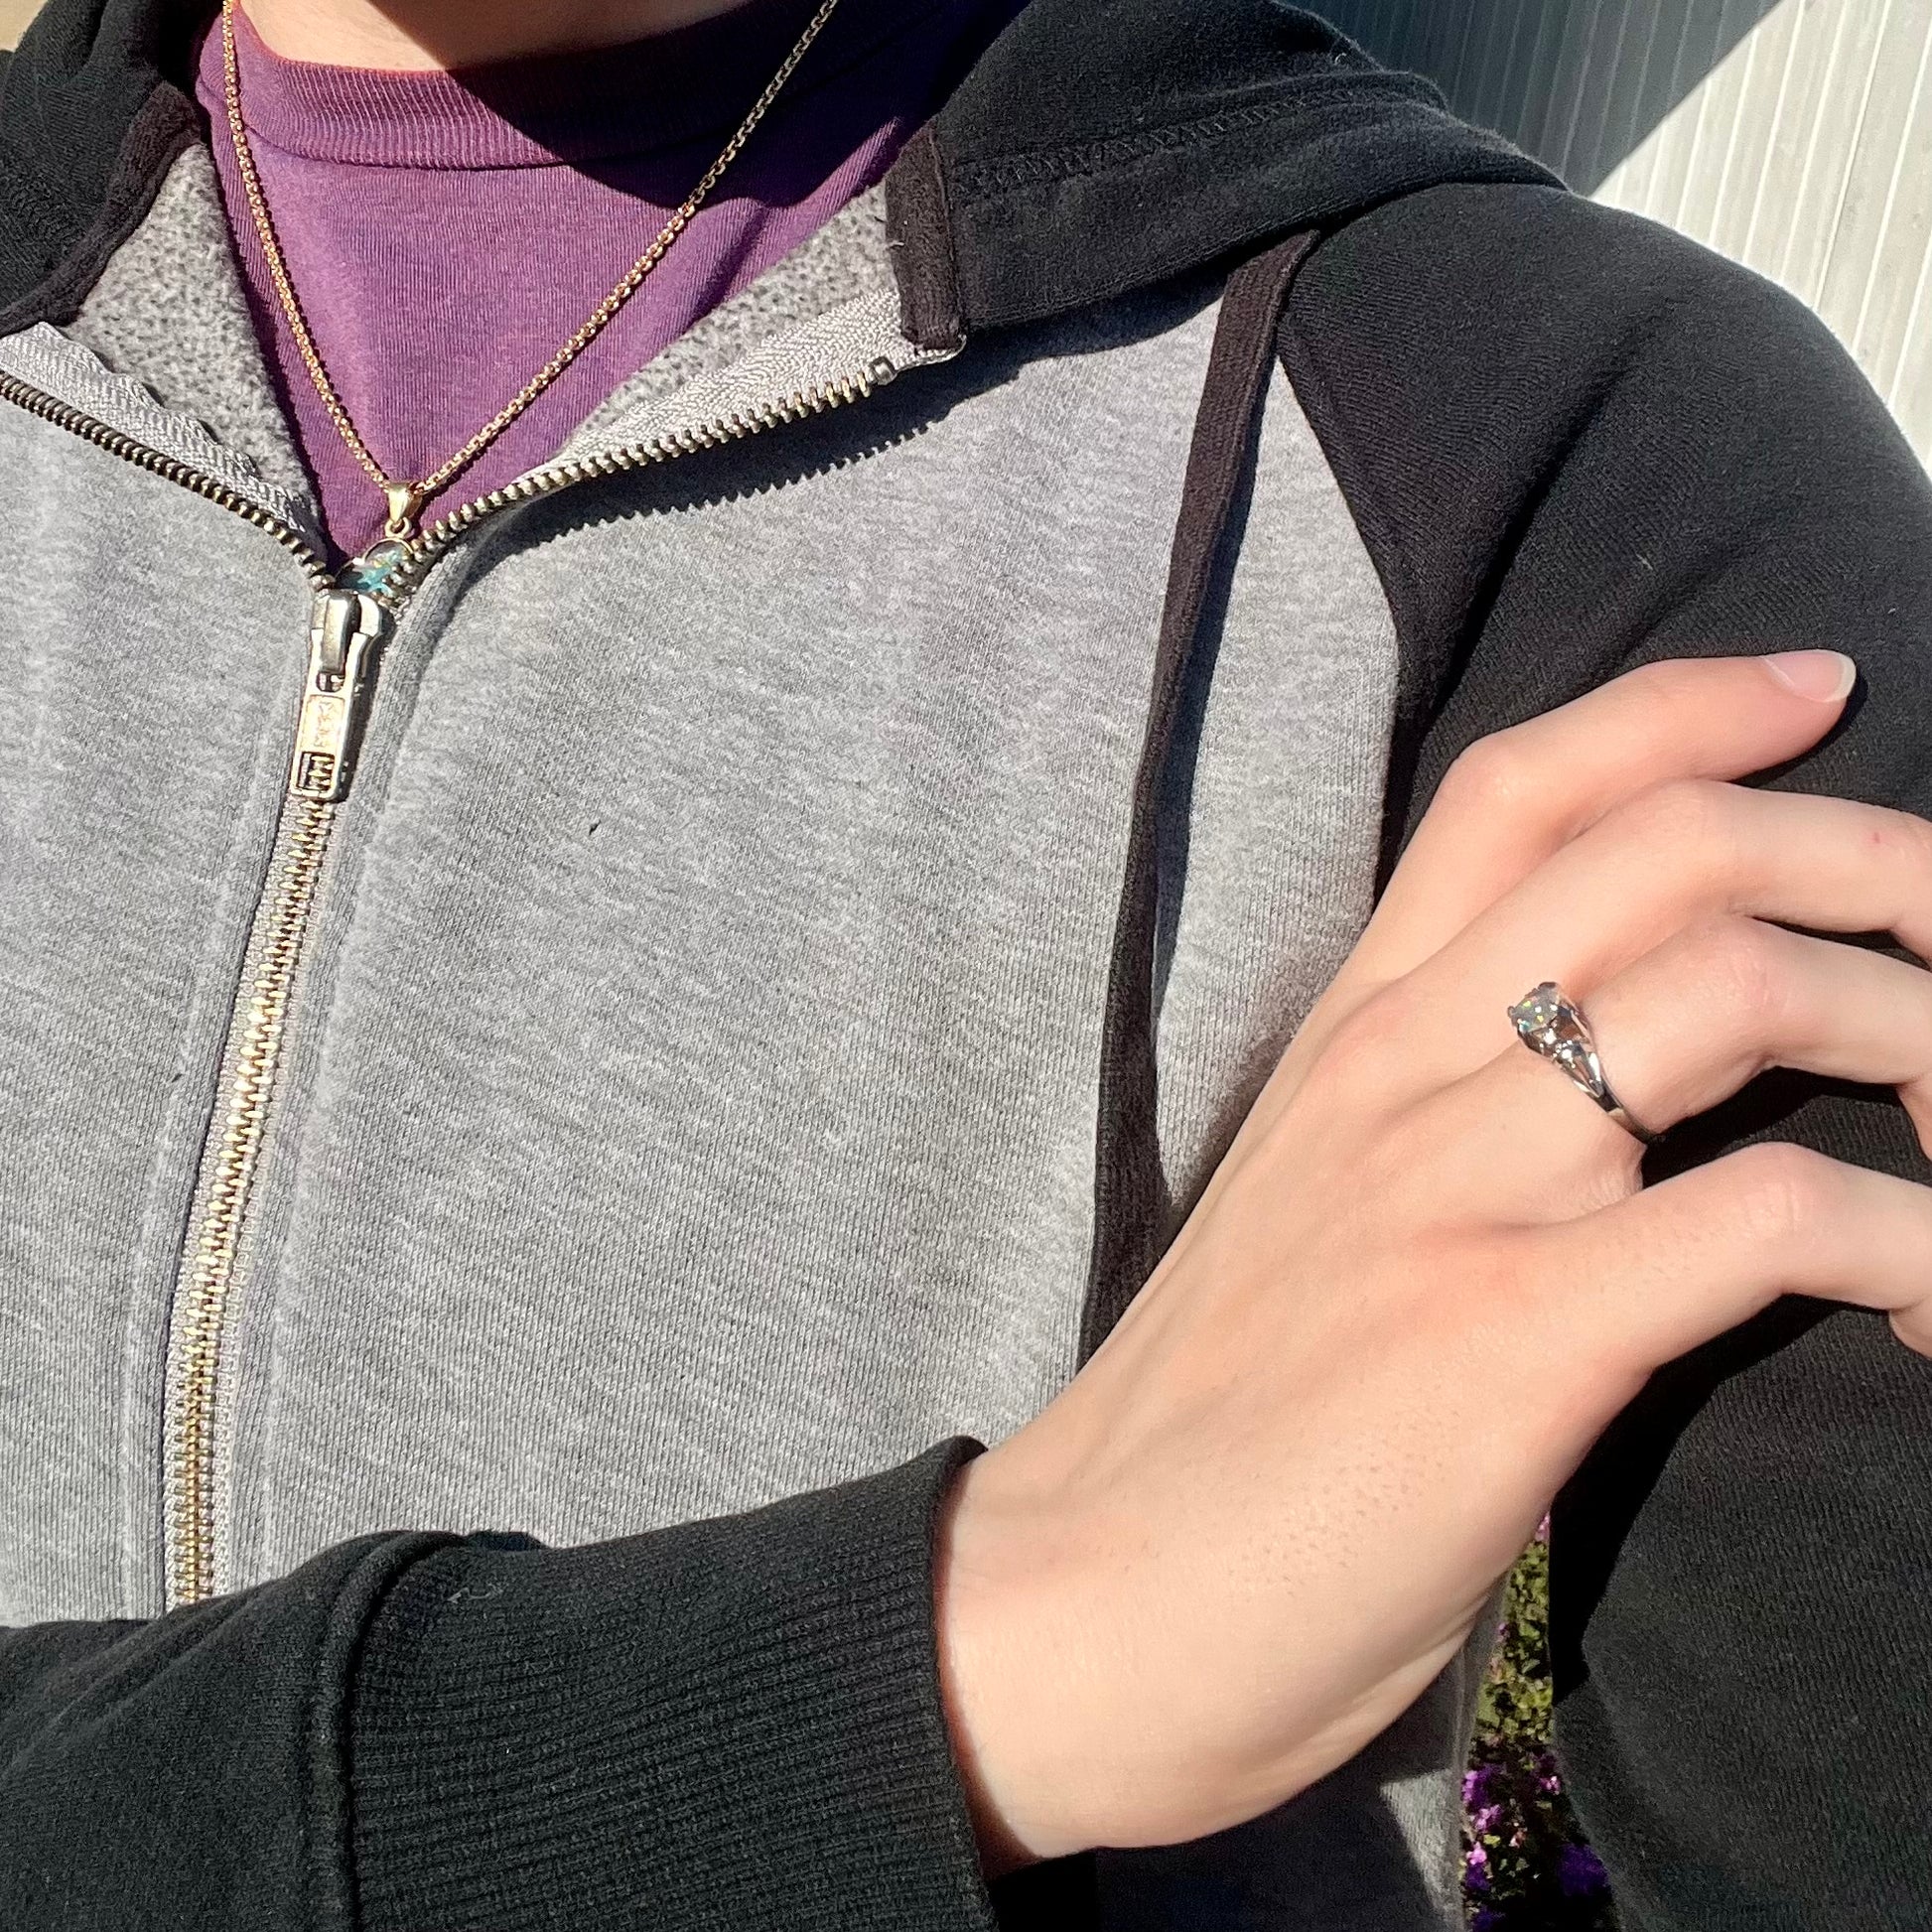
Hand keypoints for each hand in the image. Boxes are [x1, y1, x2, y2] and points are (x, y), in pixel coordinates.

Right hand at [935, 650, 1931, 1870]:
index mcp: (1352, 1032)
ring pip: (1741, 991)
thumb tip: (1585, 1087)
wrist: (1090, 1594)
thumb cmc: (1208, 1422)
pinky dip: (1910, 1242)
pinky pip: (1771, 1215)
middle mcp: (1404, 1069)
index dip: (1688, 709)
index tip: (1817, 693)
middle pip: (1670, 850)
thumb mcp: (1306, 1208)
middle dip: (1867, 850)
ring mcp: (1458, 1188)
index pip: (1519, 789)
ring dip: (1918, 1031)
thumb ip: (1424, 1113)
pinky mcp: (1516, 1331)